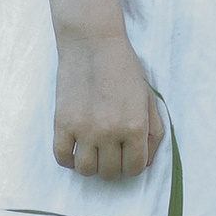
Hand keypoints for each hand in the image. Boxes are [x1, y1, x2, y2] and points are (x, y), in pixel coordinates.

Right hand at [52, 19, 164, 178]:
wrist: (93, 43)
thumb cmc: (124, 69)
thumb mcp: (148, 98)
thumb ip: (153, 132)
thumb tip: (146, 162)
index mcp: (135, 125)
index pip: (135, 168)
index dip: (133, 164)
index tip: (127, 155)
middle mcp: (109, 131)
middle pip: (110, 172)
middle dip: (113, 165)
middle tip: (110, 150)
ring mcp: (83, 129)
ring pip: (86, 170)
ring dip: (91, 164)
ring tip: (93, 149)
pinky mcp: (62, 123)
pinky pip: (62, 157)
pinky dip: (69, 158)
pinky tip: (75, 146)